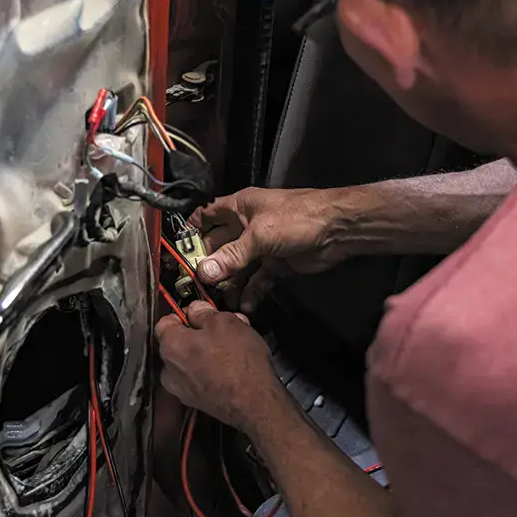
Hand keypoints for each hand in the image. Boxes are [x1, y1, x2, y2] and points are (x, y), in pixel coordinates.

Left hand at [155, 301, 283, 432]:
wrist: (255, 402)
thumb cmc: (239, 362)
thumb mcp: (225, 323)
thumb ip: (204, 313)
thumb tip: (195, 310)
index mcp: (171, 347)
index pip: (165, 323)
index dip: (183, 314)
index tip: (200, 313)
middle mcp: (170, 371)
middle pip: (178, 344)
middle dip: (199, 334)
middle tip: (223, 329)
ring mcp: (182, 390)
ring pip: (190, 362)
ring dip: (207, 352)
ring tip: (233, 348)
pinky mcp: (197, 402)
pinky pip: (198, 379)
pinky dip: (210, 371)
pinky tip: (232, 367)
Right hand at [190, 187, 347, 311]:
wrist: (339, 229)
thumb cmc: (296, 218)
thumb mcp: (260, 235)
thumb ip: (231, 255)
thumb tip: (202, 272)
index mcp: (238, 208)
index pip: (206, 216)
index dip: (191, 232)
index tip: (177, 254)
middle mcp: (246, 227)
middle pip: (218, 247)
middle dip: (207, 267)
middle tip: (196, 289)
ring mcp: (261, 247)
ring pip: (237, 268)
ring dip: (229, 285)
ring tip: (221, 304)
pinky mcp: (276, 265)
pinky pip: (257, 281)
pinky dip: (251, 293)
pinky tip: (245, 308)